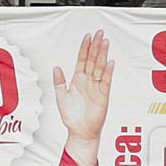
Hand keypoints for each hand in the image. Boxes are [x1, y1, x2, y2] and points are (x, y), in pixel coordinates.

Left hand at [51, 31, 113, 165]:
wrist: (80, 131)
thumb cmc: (72, 117)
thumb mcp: (61, 98)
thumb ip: (59, 82)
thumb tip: (56, 68)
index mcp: (77, 80)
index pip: (82, 60)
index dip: (84, 48)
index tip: (87, 37)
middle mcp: (88, 81)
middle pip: (92, 60)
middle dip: (95, 46)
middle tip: (99, 33)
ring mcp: (96, 87)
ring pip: (100, 67)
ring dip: (102, 54)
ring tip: (105, 42)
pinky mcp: (103, 95)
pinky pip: (106, 81)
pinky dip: (107, 71)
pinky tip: (109, 62)